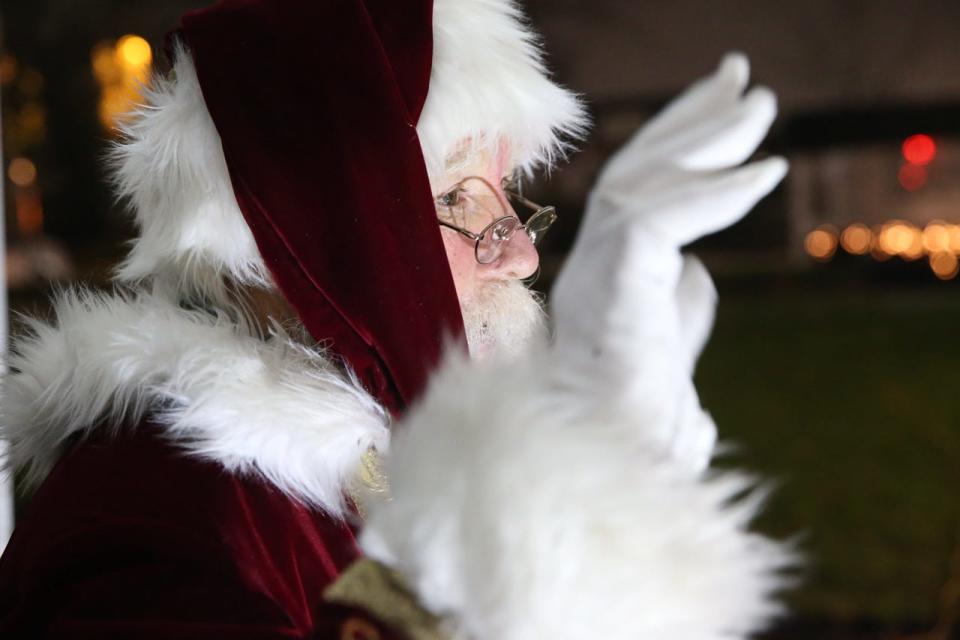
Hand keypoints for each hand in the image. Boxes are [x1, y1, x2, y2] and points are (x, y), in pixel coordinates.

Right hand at [549, 53, 785, 470]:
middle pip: (634, 174)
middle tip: (743, 81)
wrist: (601, 486)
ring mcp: (593, 279)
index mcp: (601, 284)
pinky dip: (711, 196)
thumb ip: (678, 315)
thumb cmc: (630, 443)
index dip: (680, 153)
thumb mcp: (667, 363)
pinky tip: (764, 178)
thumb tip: (696, 275)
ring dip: (702, 138)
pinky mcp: (609, 294)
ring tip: (759, 106)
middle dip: (689, 122)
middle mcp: (589, 270)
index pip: (634, 199)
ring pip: (637, 181)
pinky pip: (655, 221)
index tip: (733, 122)